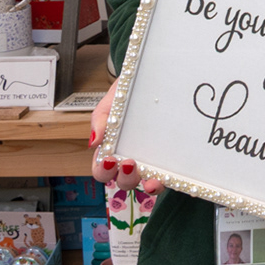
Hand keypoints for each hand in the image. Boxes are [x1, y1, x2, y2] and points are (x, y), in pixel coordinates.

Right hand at [89, 77, 164, 194]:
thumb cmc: (131, 91)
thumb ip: (101, 117)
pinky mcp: (171, 160)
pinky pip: (170, 178)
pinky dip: (168, 183)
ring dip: (147, 186)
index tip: (109, 160)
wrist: (157, 77)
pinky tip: (168, 179)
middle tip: (129, 163)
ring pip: (146, 184)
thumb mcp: (114, 99)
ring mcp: (152, 161)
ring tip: (151, 179)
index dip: (102, 171)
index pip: (102, 169)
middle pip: (123, 182)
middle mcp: (131, 159)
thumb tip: (93, 141)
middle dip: (124, 179)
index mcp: (112, 148)